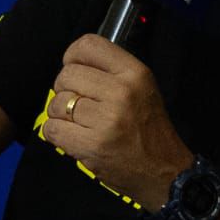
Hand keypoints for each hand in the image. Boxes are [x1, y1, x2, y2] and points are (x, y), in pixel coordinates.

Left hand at [38, 34, 192, 208]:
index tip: (75, 69)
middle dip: (65, 90)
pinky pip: (52, 128)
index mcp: (135, 73)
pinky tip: (72, 137)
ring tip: (79, 124)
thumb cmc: (150, 131)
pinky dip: (56, 134)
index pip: (88, 45)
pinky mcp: (92, 145)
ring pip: (57, 103)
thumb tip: (73, 62)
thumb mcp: (143, 89)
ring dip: (60, 114)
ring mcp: (106, 120)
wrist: (167, 174)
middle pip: (66, 75)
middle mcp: (121, 92)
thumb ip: (111, 71)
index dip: (72, 56)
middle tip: (79, 104)